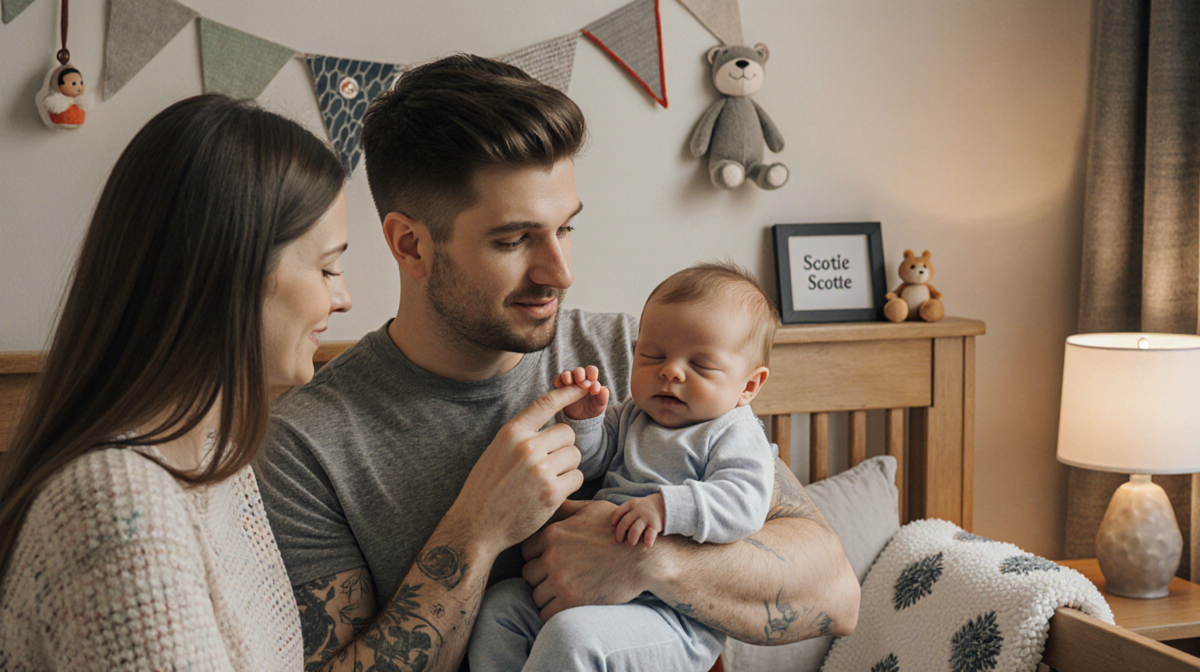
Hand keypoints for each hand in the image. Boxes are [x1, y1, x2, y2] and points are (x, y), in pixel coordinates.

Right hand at [451, 384, 589, 557]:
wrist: (476, 526)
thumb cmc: (486, 489)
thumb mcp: (496, 451)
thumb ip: (521, 435)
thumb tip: (548, 419)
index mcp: (511, 433)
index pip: (546, 402)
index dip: (568, 392)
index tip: (582, 386)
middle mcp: (526, 447)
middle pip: (568, 432)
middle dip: (564, 447)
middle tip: (549, 464)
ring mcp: (540, 470)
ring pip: (575, 455)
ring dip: (567, 467)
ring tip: (547, 480)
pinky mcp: (552, 493)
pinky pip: (577, 477)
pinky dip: (569, 485)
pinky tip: (551, 493)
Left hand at [521, 500, 654, 620]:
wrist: (642, 558)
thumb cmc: (618, 532)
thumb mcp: (592, 510)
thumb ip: (566, 509)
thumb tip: (548, 503)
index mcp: (553, 534)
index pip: (525, 551)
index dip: (537, 557)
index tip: (550, 561)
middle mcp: (552, 556)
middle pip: (529, 574)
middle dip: (541, 577)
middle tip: (559, 577)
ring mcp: (561, 580)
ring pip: (536, 595)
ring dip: (548, 595)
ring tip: (565, 591)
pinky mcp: (571, 601)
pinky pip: (546, 613)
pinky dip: (553, 611)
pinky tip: (566, 604)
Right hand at [553, 366, 608, 419]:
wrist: (580, 419)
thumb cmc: (592, 408)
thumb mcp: (599, 406)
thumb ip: (602, 398)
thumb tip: (604, 390)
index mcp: (591, 380)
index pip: (591, 370)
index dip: (592, 375)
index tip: (592, 389)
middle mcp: (580, 378)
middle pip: (578, 370)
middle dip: (579, 374)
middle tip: (581, 383)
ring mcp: (569, 382)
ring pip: (567, 373)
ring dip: (567, 376)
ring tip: (569, 383)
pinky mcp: (560, 387)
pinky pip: (557, 380)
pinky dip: (558, 381)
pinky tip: (559, 386)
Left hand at [611, 493, 664, 547]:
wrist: (665, 504)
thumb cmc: (645, 508)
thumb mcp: (636, 505)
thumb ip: (626, 512)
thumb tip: (612, 526)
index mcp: (632, 505)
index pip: (620, 511)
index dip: (615, 518)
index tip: (612, 525)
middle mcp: (638, 511)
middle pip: (626, 521)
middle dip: (620, 532)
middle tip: (619, 540)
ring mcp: (647, 518)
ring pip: (635, 529)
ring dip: (632, 537)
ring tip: (631, 543)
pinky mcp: (655, 525)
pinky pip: (650, 533)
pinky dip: (649, 539)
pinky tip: (648, 545)